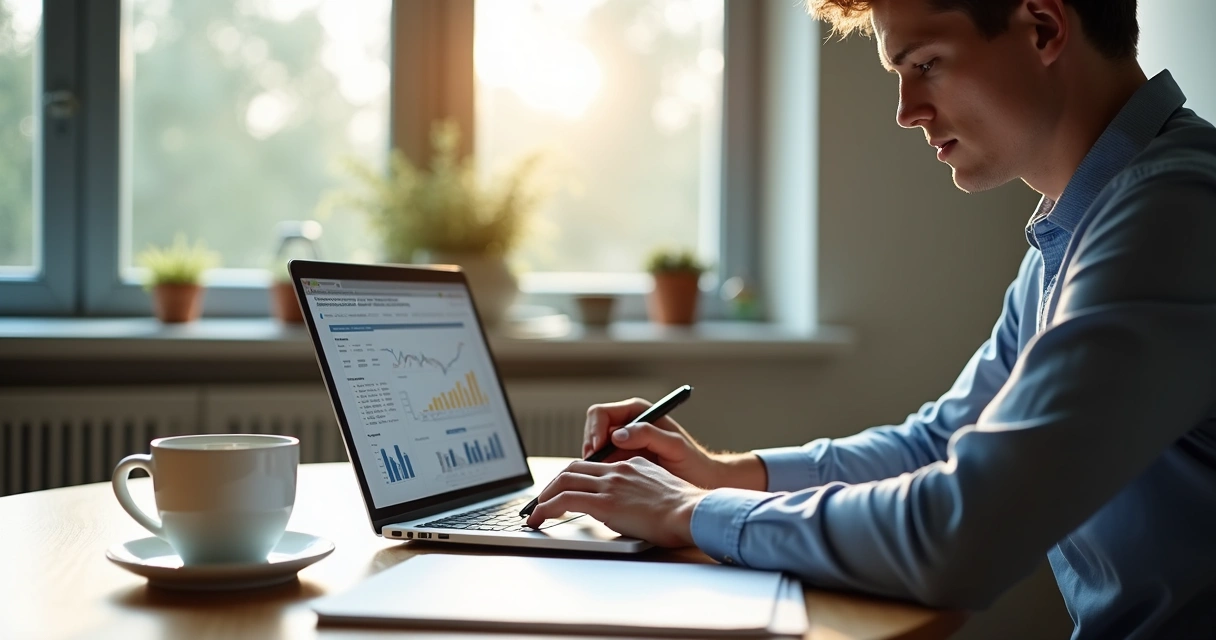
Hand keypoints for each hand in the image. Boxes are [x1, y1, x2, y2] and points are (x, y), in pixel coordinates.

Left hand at [524, 458, 708, 546]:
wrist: (692, 512)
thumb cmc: (685, 511)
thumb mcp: (662, 491)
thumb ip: (642, 491)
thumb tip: (629, 506)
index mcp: (632, 464)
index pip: (594, 465)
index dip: (575, 477)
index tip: (566, 490)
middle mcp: (618, 470)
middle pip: (573, 469)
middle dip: (554, 484)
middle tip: (544, 500)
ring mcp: (609, 484)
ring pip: (563, 482)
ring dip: (545, 497)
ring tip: (537, 512)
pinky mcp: (604, 502)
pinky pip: (564, 500)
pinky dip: (546, 508)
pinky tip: (540, 519)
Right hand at [583, 398, 723, 488]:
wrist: (702, 481)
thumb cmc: (693, 463)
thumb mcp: (674, 446)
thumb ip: (648, 434)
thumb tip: (617, 435)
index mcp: (638, 413)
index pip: (601, 414)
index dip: (594, 431)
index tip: (597, 450)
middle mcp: (627, 425)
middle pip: (592, 430)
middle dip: (589, 447)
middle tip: (593, 467)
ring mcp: (624, 444)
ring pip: (593, 448)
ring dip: (592, 462)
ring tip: (599, 479)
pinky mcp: (623, 462)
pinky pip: (601, 464)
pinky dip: (598, 473)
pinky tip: (605, 485)